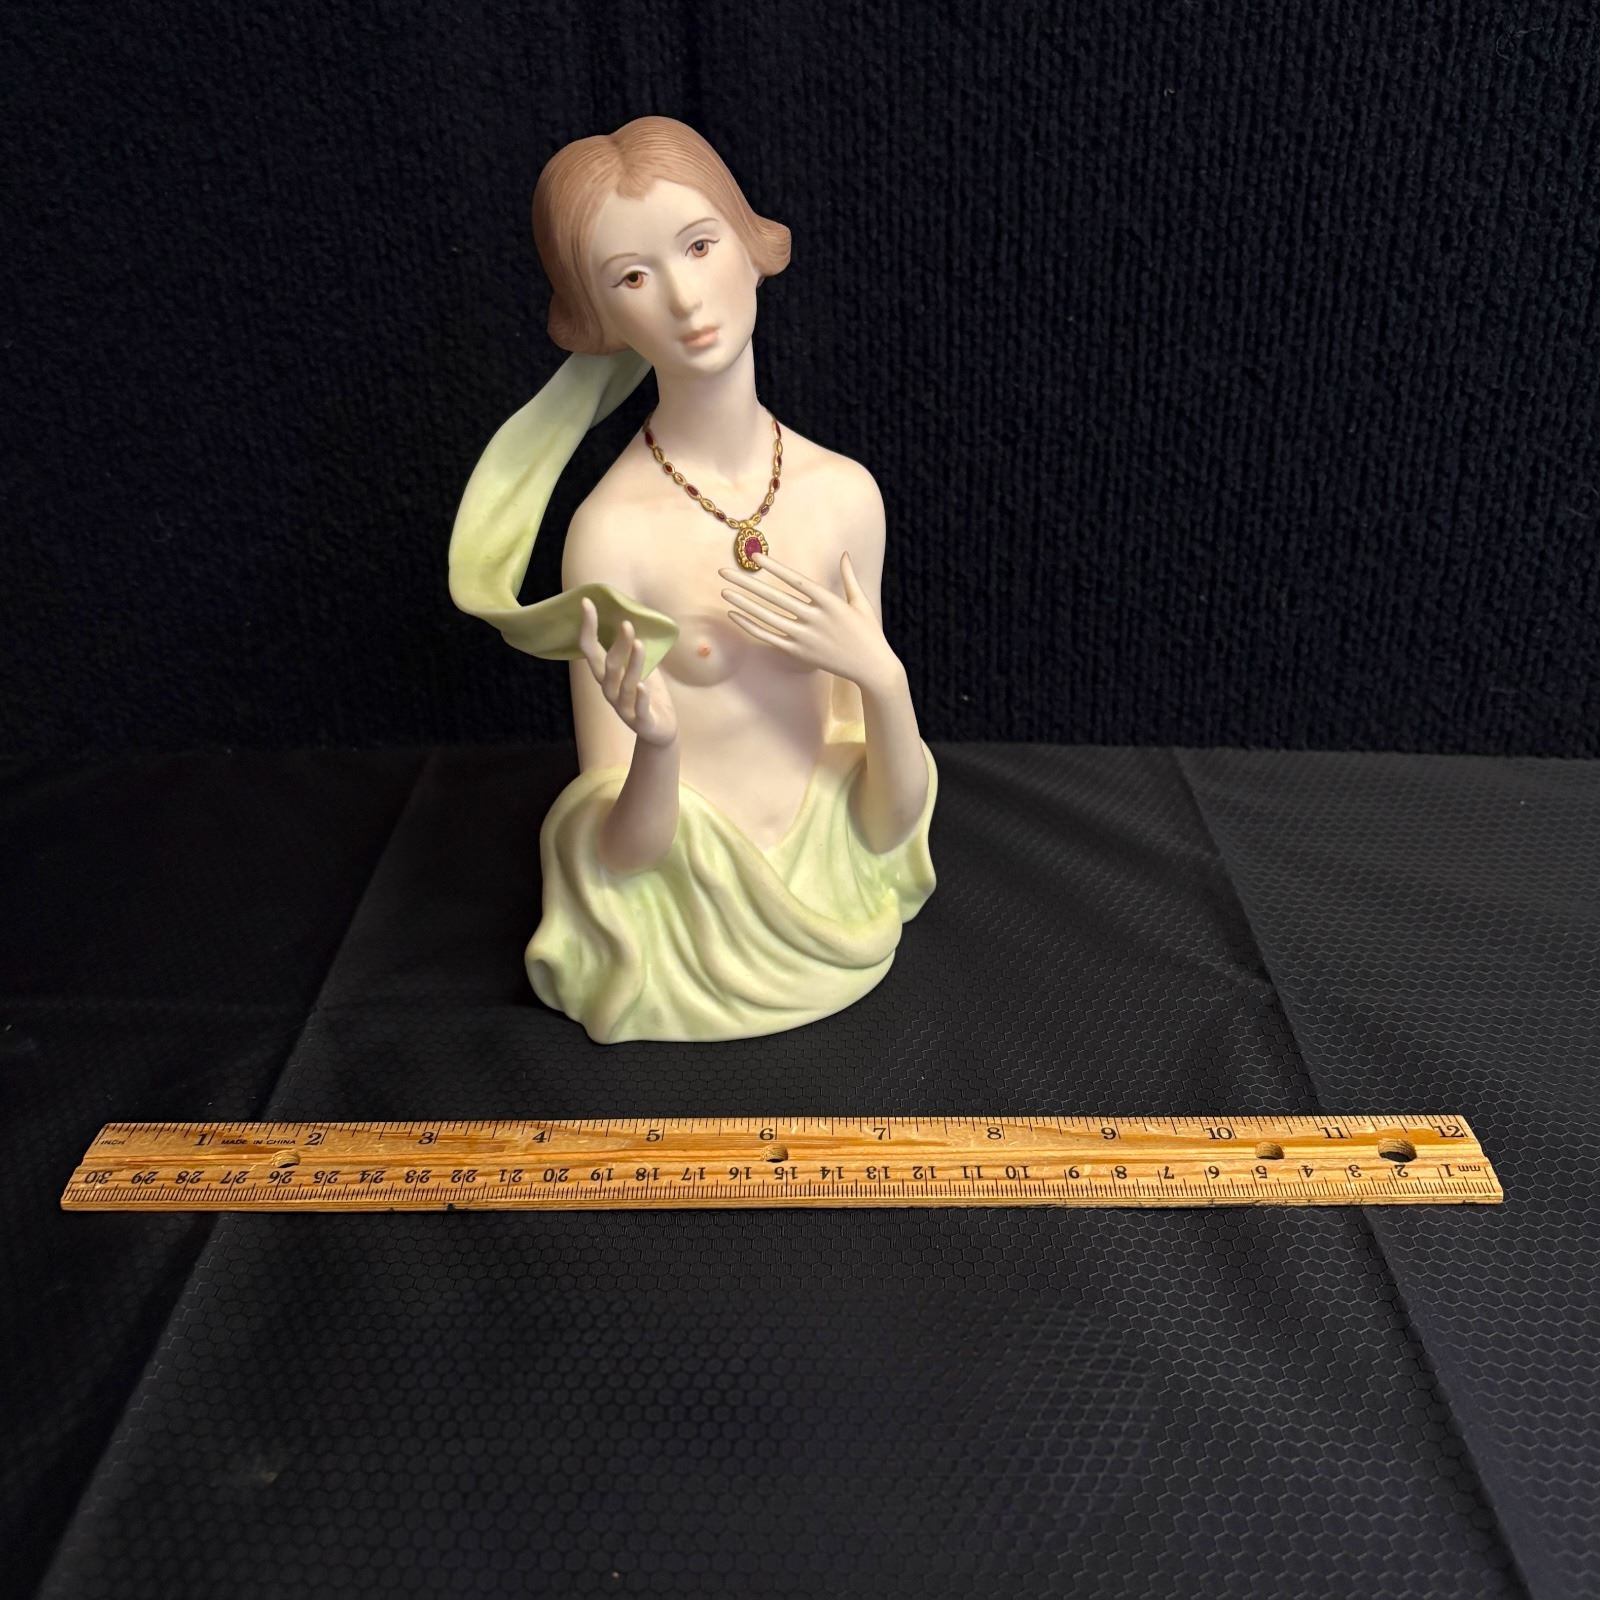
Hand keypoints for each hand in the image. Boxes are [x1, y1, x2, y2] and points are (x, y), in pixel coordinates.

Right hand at [578, 598, 677, 746]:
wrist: (659, 731)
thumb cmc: (647, 695)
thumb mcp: (640, 668)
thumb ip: (632, 648)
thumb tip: (631, 614)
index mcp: (607, 676)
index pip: (591, 650)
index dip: (588, 627)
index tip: (587, 603)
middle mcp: (610, 691)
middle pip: (609, 666)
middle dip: (617, 645)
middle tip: (627, 623)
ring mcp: (625, 707)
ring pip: (625, 685)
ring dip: (632, 664)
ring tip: (639, 644)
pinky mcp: (642, 721)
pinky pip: (639, 709)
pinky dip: (640, 697)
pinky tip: (643, 686)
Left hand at [719, 551, 900, 689]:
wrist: (872, 667)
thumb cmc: (867, 632)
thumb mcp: (860, 602)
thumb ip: (849, 578)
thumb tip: (845, 554)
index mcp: (829, 601)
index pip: (795, 580)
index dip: (774, 568)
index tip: (755, 557)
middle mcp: (815, 618)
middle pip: (774, 597)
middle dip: (747, 583)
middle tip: (724, 572)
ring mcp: (805, 637)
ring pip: (767, 617)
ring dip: (744, 604)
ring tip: (724, 592)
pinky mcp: (800, 653)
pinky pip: (770, 638)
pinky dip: (752, 627)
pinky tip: (736, 616)